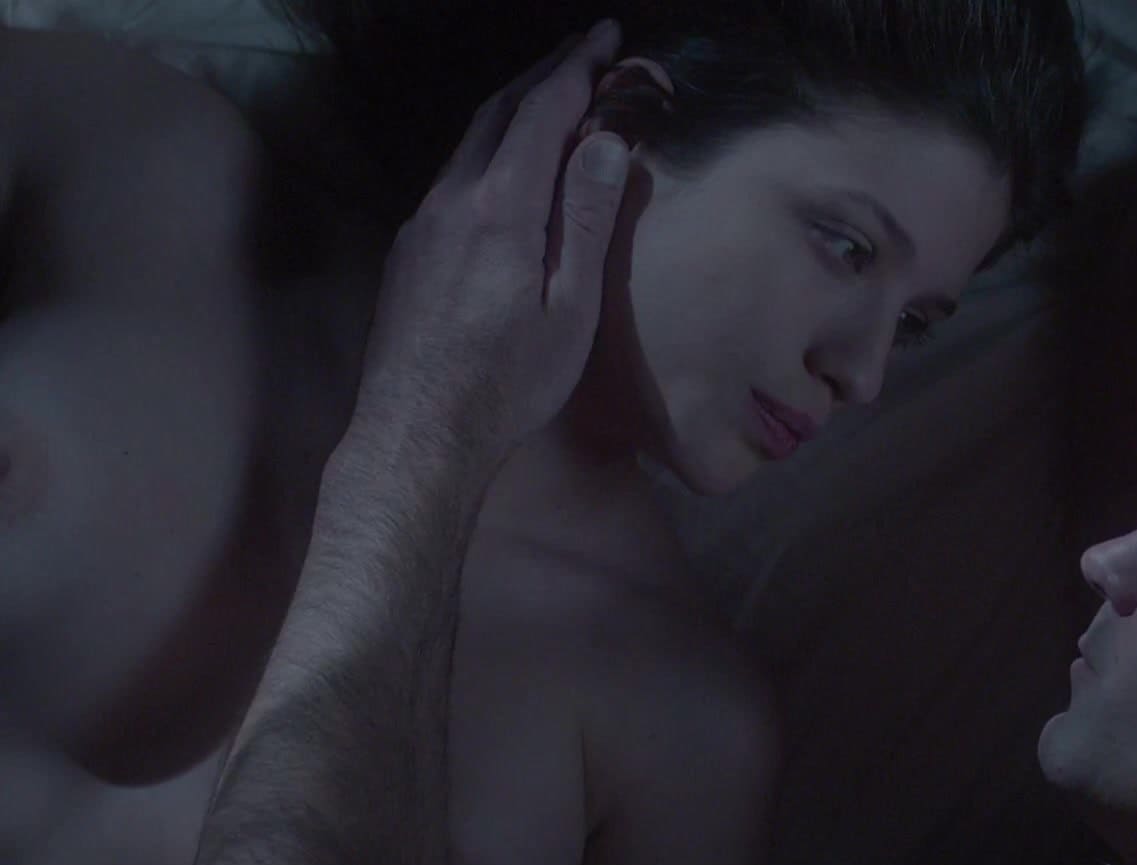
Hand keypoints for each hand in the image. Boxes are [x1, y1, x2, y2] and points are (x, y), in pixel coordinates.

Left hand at [354, 20, 630, 454]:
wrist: (418, 433)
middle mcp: (451, 199)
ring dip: (513, 108)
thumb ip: (587, 219)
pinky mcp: (408, 250)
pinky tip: (508, 164)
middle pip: (498, 112)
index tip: (608, 38)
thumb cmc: (508, 383)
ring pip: (470, 142)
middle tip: (585, 50)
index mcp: (500, 207)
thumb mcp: (569, 308)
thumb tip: (606, 139)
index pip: (541, 112)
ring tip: (552, 96)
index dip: (577, 68)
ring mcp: (421, 222)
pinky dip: (490, 147)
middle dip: (543, 72)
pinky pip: (453, 175)